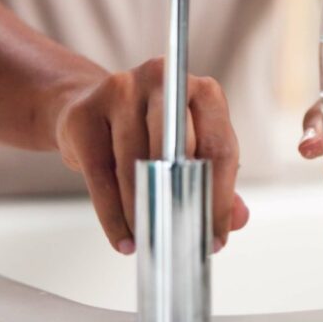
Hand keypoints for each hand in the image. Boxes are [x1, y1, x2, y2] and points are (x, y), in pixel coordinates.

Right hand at [54, 59, 249, 254]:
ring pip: (136, 165)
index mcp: (200, 89)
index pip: (219, 147)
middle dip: (181, 201)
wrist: (87, 107)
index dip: (220, 197)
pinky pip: (101, 174)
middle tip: (182, 238)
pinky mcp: (84, 113)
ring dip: (144, 211)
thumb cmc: (147, 130)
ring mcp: (120, 90)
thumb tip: (238, 219)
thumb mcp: (190, 148)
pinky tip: (124, 236)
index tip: (214, 235)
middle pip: (178, 150)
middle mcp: (162, 80)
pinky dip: (113, 214)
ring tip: (151, 241)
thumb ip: (216, 180)